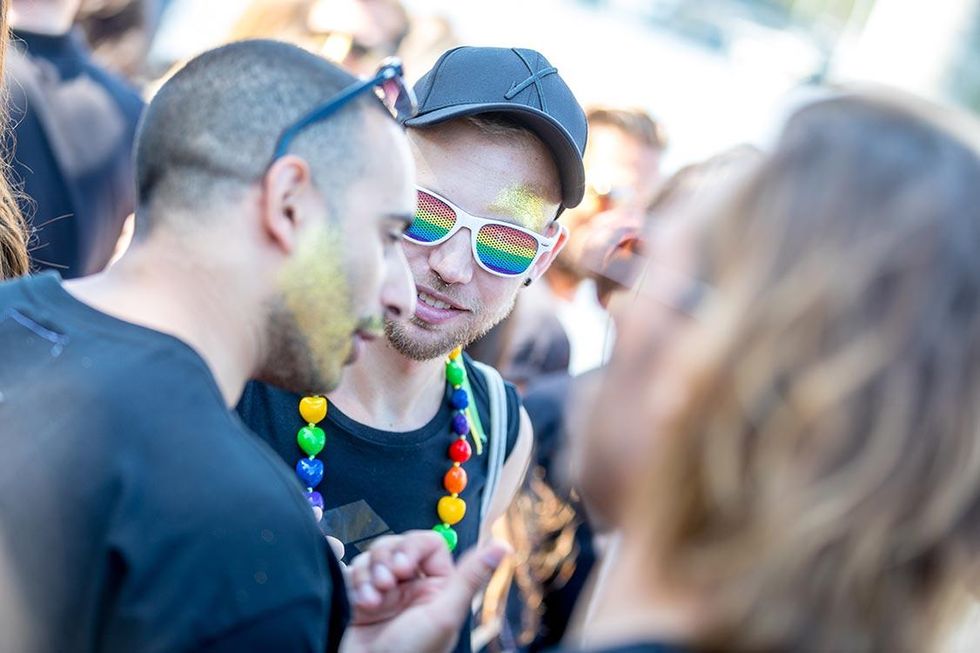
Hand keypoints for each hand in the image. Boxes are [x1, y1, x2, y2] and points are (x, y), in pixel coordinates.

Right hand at [341, 530, 509, 652]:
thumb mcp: (444, 615)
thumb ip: (471, 577)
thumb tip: (501, 547)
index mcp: (437, 586)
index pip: (428, 543)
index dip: (412, 547)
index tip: (404, 566)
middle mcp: (412, 585)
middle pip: (397, 545)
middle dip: (386, 560)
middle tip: (386, 583)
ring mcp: (386, 591)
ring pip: (374, 556)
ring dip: (369, 574)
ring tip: (373, 599)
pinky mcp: (363, 597)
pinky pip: (355, 572)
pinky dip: (355, 584)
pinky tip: (362, 604)